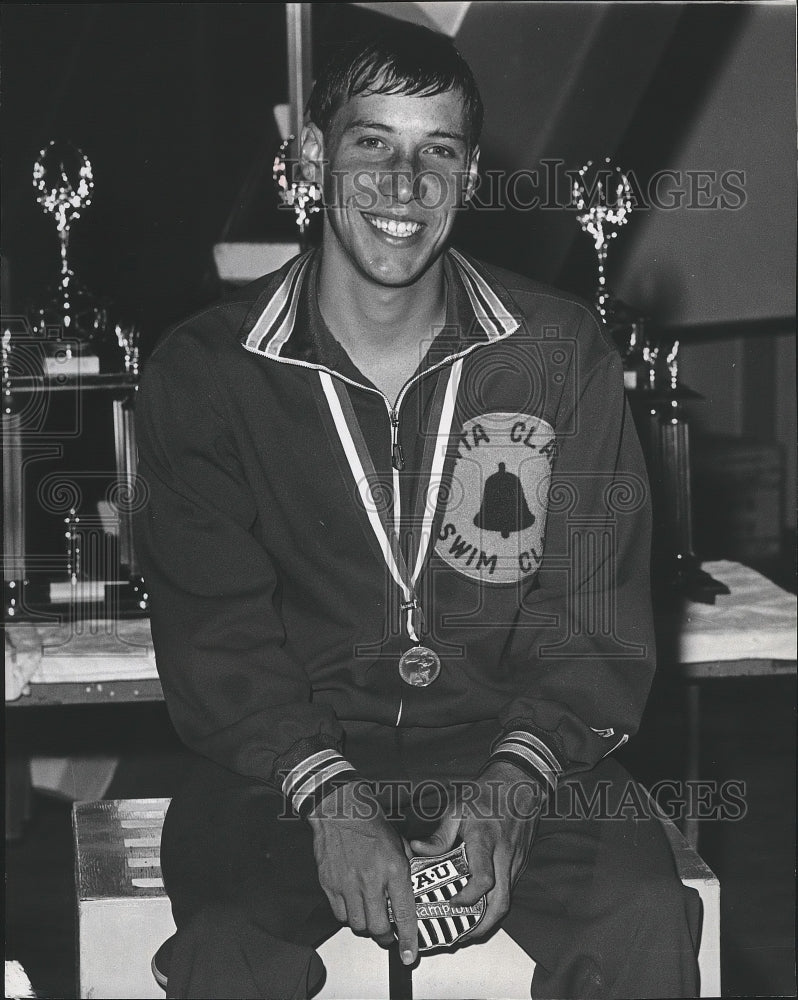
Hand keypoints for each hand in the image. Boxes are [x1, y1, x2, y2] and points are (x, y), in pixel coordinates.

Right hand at [307, 782, 418, 964]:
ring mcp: (347, 883)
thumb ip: (405, 867)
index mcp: (393, 869)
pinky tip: (353, 904)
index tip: (409, 955)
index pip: (404, 914)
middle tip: (388, 934)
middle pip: (378, 928)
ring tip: (370, 916)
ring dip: (366, 925)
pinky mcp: (329, 883)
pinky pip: (339, 913)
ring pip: (357, 924)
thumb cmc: (370, 819)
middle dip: (385, 937)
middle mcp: (371, 880)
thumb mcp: (398, 841)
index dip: (407, 940)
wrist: (339, 807)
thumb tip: (409, 886)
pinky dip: (347, 915)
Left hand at [409, 761, 542, 940]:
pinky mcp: (521, 862)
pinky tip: (481, 905)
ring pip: (507, 899)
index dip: (467, 899)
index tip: (450, 904)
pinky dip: (496, 903)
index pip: (482, 880)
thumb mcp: (457, 808)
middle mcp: (504, 856)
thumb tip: (418, 850)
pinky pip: (510, 888)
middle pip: (500, 902)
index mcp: (485, 841)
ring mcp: (515, 861)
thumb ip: (439, 835)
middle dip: (482, 925)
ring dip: (489, 918)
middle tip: (461, 935)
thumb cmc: (486, 794)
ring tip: (468, 928)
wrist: (520, 783)